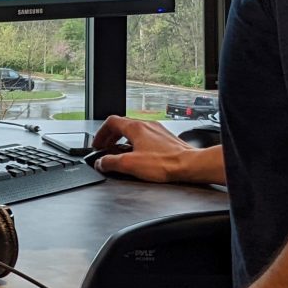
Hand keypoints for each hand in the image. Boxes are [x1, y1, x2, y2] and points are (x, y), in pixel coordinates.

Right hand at [89, 116, 224, 183]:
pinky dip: (137, 144)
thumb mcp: (130, 164)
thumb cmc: (165, 163)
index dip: (101, 133)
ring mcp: (157, 131)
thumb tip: (100, 162)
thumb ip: (111, 162)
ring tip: (121, 153)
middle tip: (106, 149)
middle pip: (122, 125)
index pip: (111, 122)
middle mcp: (147, 125)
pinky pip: (146, 137)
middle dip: (111, 137)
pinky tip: (139, 156)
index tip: (98, 144)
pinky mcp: (166, 139)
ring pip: (135, 131)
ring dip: (123, 141)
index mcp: (136, 127)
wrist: (189, 165)